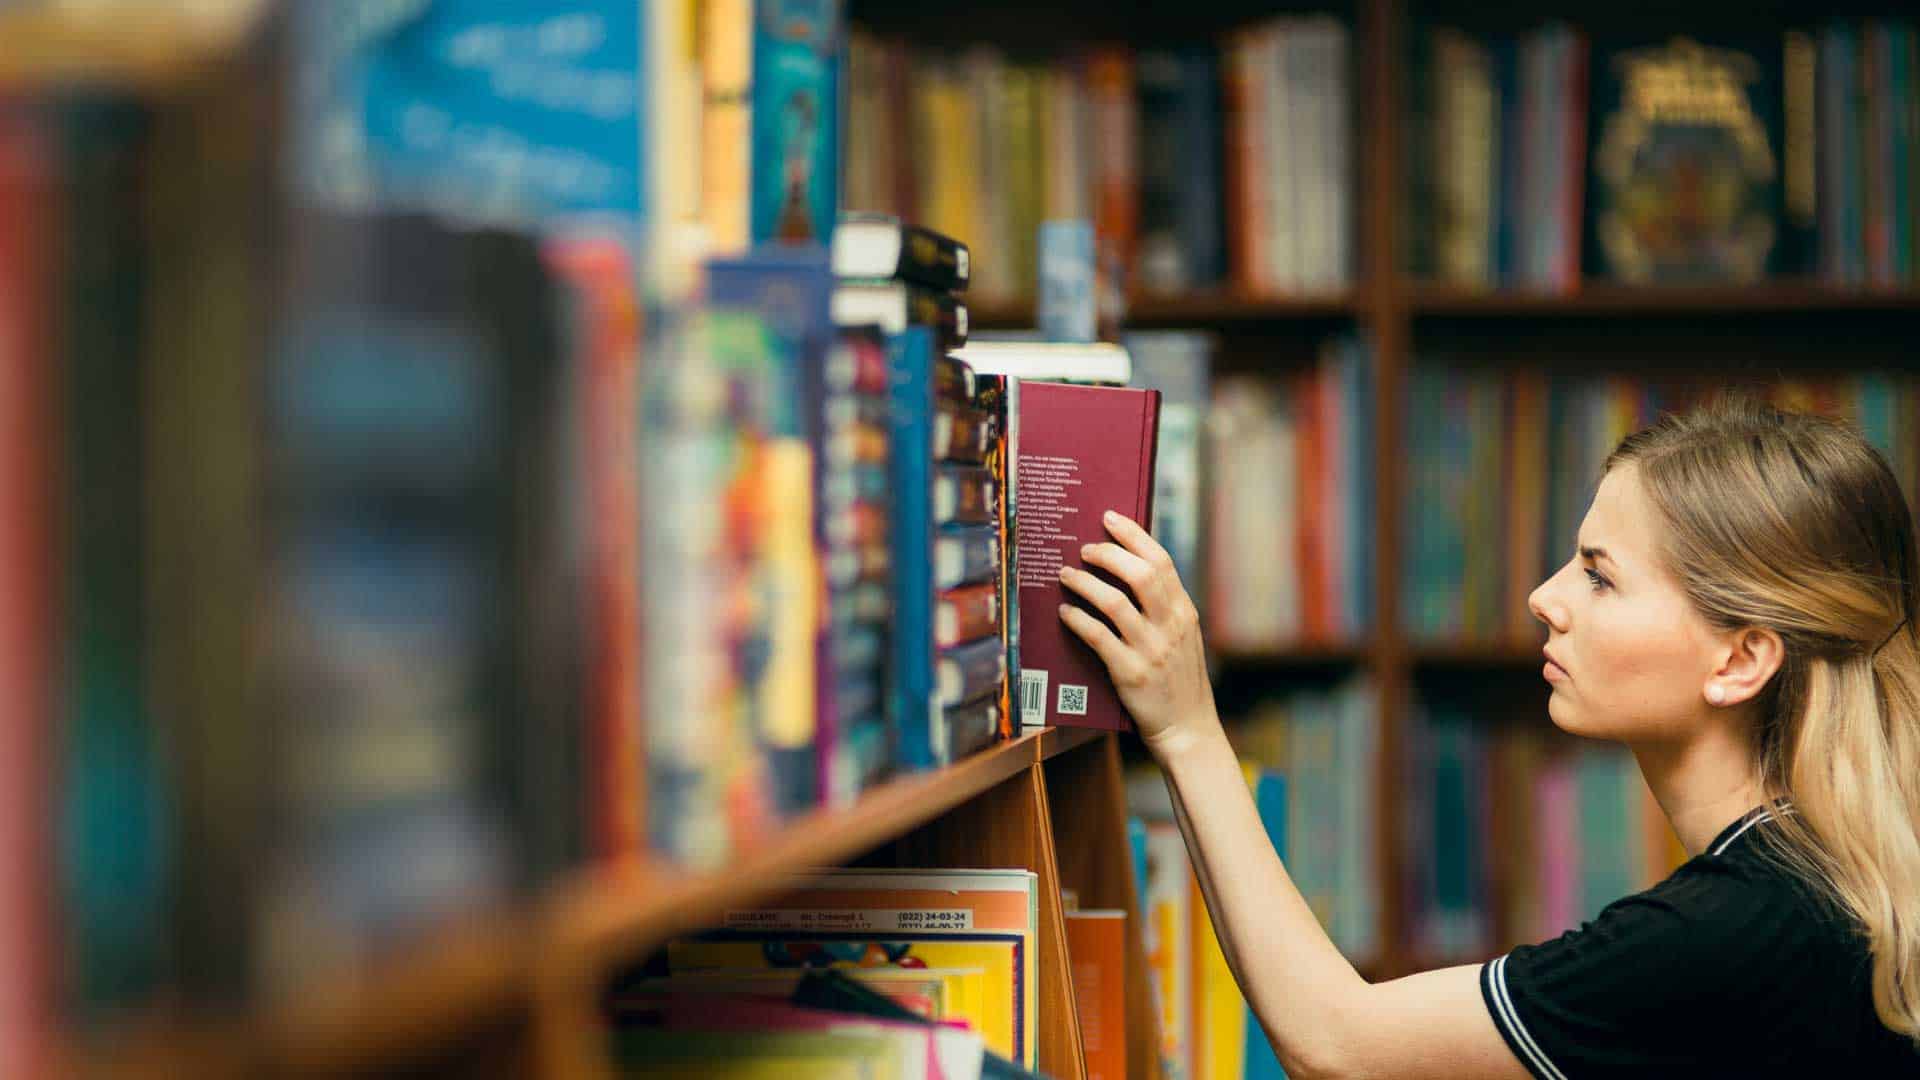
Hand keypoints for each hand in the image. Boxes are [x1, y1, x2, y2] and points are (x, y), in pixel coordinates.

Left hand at [1057, 510, 1221, 760]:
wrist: (1187, 728)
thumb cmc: (1178, 678)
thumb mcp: (1183, 636)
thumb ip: (1163, 605)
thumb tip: (1127, 567)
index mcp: (1184, 611)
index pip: (1160, 561)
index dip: (1132, 535)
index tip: (1109, 518)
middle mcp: (1170, 626)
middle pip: (1138, 575)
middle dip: (1107, 554)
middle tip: (1084, 549)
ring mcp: (1151, 650)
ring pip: (1114, 603)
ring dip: (1084, 583)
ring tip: (1065, 575)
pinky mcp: (1130, 673)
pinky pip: (1098, 637)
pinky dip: (1078, 619)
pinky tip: (1065, 612)